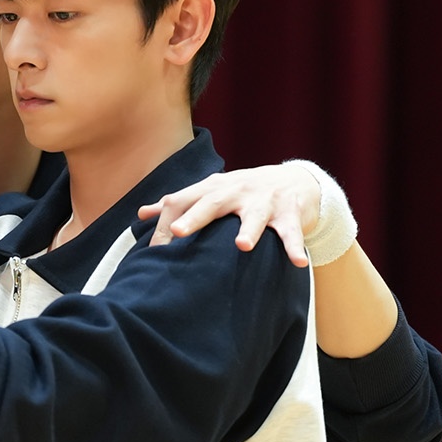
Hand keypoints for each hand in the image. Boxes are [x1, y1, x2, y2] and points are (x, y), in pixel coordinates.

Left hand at [137, 163, 320, 266]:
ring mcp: (264, 202)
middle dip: (195, 217)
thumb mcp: (211, 192)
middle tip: (180, 232)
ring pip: (255, 216)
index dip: (166, 225)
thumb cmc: (243, 191)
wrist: (295, 180)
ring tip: (243, 246)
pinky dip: (294, 246)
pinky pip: (291, 232)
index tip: (154, 252)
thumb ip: (179, 203)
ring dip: (249, 230)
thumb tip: (142, 213)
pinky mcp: (290, 214)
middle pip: (212, 202)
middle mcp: (236, 191)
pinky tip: (298, 262)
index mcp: (212, 188)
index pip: (182, 201)